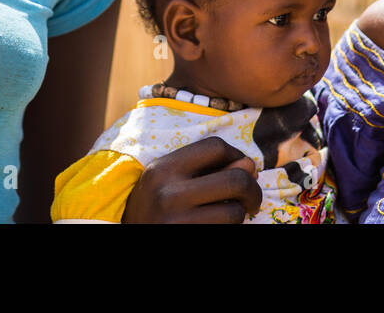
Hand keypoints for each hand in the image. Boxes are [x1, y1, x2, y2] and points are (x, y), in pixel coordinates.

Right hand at [121, 136, 262, 222]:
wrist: (131, 233)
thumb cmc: (154, 207)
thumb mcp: (170, 180)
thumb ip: (208, 168)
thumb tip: (251, 164)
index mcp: (163, 169)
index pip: (215, 147)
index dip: (236, 154)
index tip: (239, 168)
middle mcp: (169, 194)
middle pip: (235, 179)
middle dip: (252, 189)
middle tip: (251, 199)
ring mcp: (178, 221)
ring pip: (235, 212)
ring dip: (240, 213)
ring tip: (230, 214)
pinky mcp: (189, 237)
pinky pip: (225, 230)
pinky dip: (231, 227)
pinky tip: (221, 225)